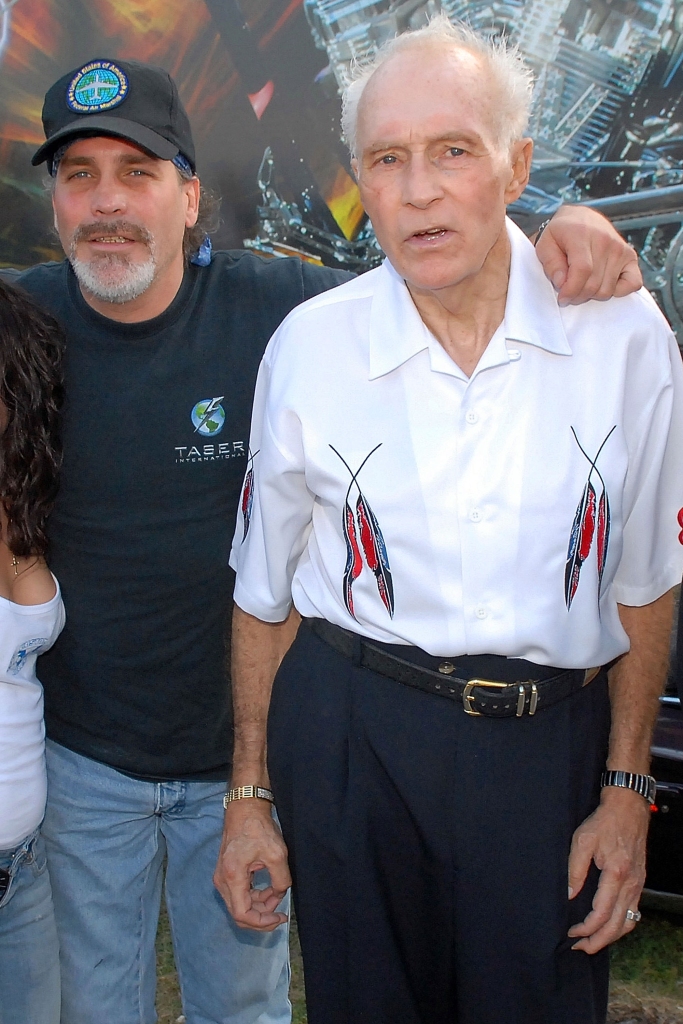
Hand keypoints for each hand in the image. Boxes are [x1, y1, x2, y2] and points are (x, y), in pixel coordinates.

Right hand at [213, 798, 291, 930]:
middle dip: (261, 916)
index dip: (262, 922)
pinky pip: (239, 895)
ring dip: (259, 906)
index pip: (242, 914)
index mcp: (232, 877)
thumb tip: (279, 894)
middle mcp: (222, 881)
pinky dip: (254, 897)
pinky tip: (268, 890)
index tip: (279, 918)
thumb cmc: (258, 828)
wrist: (245, 809)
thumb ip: (280, 880)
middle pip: (239, 914)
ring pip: (239, 905)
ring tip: (277, 895)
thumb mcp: (277, 854)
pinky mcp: (226, 873)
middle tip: (280, 912)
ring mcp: (222, 877)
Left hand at [536, 206, 641, 304]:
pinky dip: (619, 291)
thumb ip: (550, 264)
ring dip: (593, 294)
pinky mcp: (630, 256)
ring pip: (607, 289)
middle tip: (569, 291)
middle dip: (578, 295)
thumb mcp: (544, 245)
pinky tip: (603, 283)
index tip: (562, 298)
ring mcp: (620, 248)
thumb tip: (562, 283)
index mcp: (581, 234)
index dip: (571, 290)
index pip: (582, 271)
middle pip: (594, 284)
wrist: (580, 219)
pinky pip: (632, 284)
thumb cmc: (561, 235)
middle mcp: (605, 240)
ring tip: (583, 284)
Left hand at [567, 787, 648, 952]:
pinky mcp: (639, 883)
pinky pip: (633, 913)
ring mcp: (638, 885)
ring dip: (610, 937)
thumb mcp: (582, 840)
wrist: (627, 809)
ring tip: (592, 942)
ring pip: (628, 923)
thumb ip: (575, 870)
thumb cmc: (603, 822)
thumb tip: (569, 896)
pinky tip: (607, 926)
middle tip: (579, 947)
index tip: (571, 932)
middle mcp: (631, 884)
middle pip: (617, 926)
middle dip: (598, 942)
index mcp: (616, 874)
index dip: (585, 929)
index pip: (602, 914)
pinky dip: (620, 925)